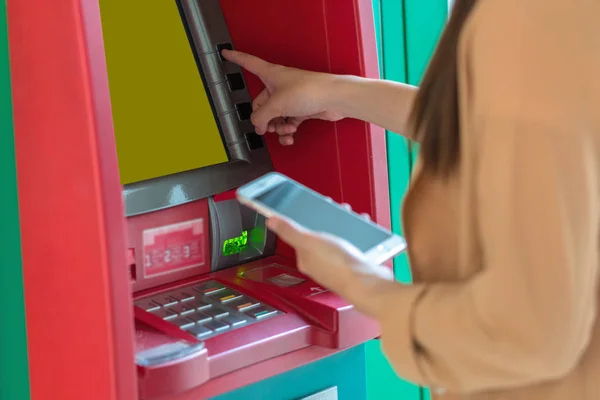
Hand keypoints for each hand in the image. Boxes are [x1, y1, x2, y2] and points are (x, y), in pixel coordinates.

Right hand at [222, 49, 343, 144]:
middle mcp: (279, 85)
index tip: (225, 54)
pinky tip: (290, 137)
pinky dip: (287, 131)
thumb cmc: (308, 91)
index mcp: (270, 75)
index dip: (236, 58)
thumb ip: (261, 116)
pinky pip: (288, 122)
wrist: (333, 99)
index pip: (248, 63)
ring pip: (274, 116)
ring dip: (277, 127)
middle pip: (261, 103)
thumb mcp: (276, 104)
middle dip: (263, 118)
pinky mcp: (301, 109)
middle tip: (266, 128)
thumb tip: (257, 125)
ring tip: (284, 131)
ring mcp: (290, 98)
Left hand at [266, 215, 393, 294]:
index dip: (307, 218)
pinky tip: (362, 225)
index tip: (315, 205)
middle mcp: (321, 263)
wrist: (367, 283)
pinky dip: (358, 232)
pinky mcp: (355, 264)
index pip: (301, 234)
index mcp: (306, 258)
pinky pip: (354, 243)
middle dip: (330, 218)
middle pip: (322, 234)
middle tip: (337, 208)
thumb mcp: (309, 241)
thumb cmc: (338, 266)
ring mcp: (339, 264)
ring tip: (351, 214)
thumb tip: (271, 221)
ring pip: (339, 237)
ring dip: (345, 223)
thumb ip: (289, 231)